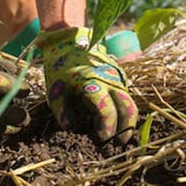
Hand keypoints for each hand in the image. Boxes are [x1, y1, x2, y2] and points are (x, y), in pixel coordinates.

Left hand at [37, 27, 137, 143]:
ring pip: (131, 102)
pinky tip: (114, 119)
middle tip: (118, 144)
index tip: (101, 139)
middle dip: (126, 129)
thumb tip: (72, 128)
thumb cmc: (60, 67)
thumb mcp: (54, 90)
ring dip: (127, 121)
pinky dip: (123, 110)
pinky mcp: (120, 76)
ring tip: (119, 135)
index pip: (106, 110)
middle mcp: (110, 80)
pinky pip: (126, 96)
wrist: (71, 41)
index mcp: (92, 83)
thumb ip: (62, 112)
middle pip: (128, 108)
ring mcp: (118, 77)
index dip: (107, 128)